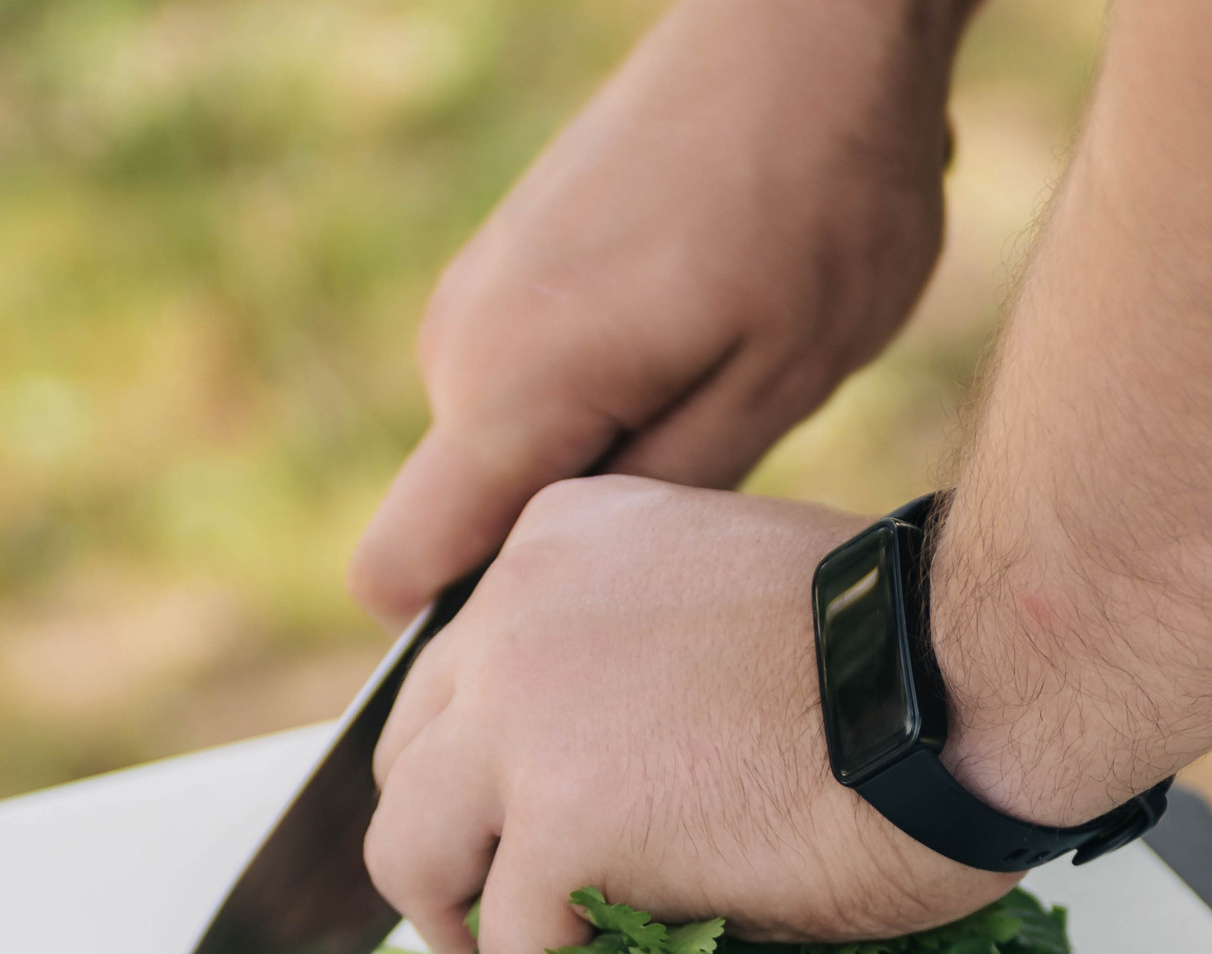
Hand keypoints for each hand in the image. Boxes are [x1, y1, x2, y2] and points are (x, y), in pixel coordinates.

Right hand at [348, 0, 969, 625]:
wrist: (809, 21)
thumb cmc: (816, 197)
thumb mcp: (774, 384)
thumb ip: (654, 500)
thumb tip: (564, 586)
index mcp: (509, 386)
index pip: (395, 573)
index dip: (461, 634)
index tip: (571, 631)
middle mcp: (457, 342)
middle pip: (465, 523)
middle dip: (568, 539)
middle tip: (714, 482)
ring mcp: (474, 295)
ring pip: (504, 456)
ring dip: (596, 460)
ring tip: (722, 390)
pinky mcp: (505, 267)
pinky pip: (524, 390)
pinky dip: (597, 399)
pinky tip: (700, 343)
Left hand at [367, 476, 1018, 953]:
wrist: (973, 684)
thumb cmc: (902, 656)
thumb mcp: (722, 596)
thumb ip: (632, 650)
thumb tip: (599, 761)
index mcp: (559, 540)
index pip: (452, 670)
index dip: (473, 765)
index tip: (503, 823)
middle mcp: (513, 612)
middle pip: (408, 756)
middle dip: (444, 844)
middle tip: (486, 910)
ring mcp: (524, 717)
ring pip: (412, 851)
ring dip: (464, 923)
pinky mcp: (563, 822)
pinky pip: (512, 940)